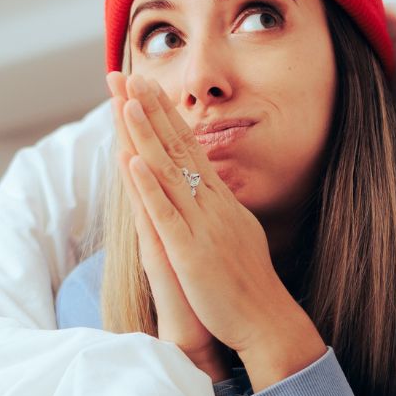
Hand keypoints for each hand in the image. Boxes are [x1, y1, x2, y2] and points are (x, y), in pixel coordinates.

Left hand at [114, 72, 314, 366]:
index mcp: (220, 201)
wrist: (267, 321)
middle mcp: (212, 205)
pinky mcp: (190, 252)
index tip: (149, 86)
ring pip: (169, 171)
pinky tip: (132, 161)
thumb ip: (221, 211)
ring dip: (147, 134)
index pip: (190, 147)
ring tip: (128, 101)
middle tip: (131, 74)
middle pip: (178, 147)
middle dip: (153, 109)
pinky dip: (149, 186)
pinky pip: (166, 213)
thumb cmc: (248, 286)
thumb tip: (213, 191)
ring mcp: (201, 226)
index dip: (168, 114)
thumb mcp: (236, 235)